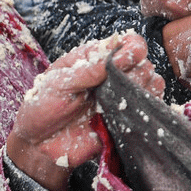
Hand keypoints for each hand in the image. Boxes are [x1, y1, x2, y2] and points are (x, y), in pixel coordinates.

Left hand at [7, 32, 164, 190]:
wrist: (38, 145)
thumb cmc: (42, 106)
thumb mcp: (59, 83)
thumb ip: (89, 70)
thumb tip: (117, 54)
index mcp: (97, 58)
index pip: (129, 44)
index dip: (133, 49)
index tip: (128, 58)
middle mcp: (113, 75)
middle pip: (144, 64)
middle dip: (135, 74)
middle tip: (112, 87)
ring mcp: (121, 97)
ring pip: (152, 85)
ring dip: (140, 91)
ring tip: (116, 102)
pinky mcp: (125, 119)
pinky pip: (148, 110)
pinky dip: (146, 109)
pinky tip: (128, 113)